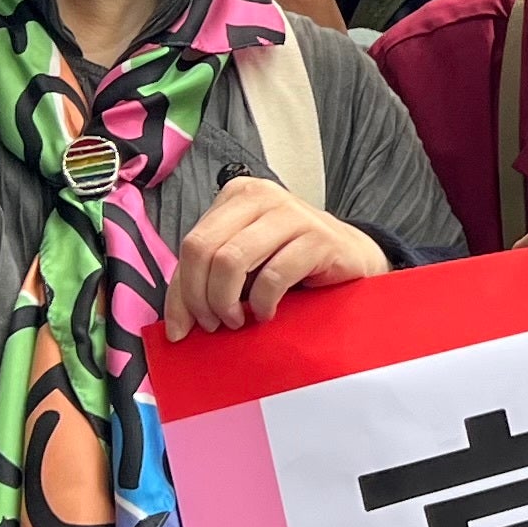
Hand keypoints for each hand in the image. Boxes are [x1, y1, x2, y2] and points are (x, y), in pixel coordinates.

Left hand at [164, 175, 385, 334]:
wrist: (351, 258)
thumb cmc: (291, 262)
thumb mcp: (243, 265)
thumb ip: (207, 279)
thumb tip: (175, 323)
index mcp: (236, 196)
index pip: (191, 244)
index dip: (180, 293)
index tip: (180, 330)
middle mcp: (261, 196)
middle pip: (204, 249)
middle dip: (201, 297)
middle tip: (215, 324)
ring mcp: (291, 213)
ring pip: (231, 260)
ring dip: (227, 302)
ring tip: (239, 320)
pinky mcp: (318, 237)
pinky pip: (273, 275)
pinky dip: (263, 303)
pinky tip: (268, 312)